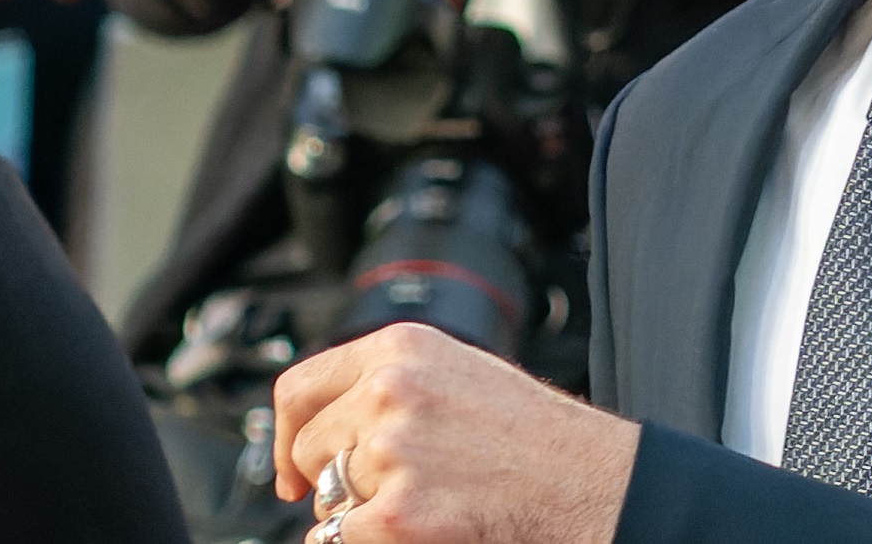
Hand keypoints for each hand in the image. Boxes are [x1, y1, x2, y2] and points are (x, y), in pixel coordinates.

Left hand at [273, 323, 638, 543]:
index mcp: (402, 347)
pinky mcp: (396, 514)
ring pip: (329, 500)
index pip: (300, 386)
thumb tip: (332, 418)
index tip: (292, 467)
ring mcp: (391, 452)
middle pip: (311, 449)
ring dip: (363, 513)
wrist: (587, 483)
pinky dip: (373, 543)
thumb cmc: (536, 436)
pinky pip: (343, 540)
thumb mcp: (458, 373)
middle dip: (337, 479)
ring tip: (429, 501)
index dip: (285, 435)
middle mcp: (389, 390)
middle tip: (390, 490)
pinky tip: (425, 528)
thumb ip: (393, 383)